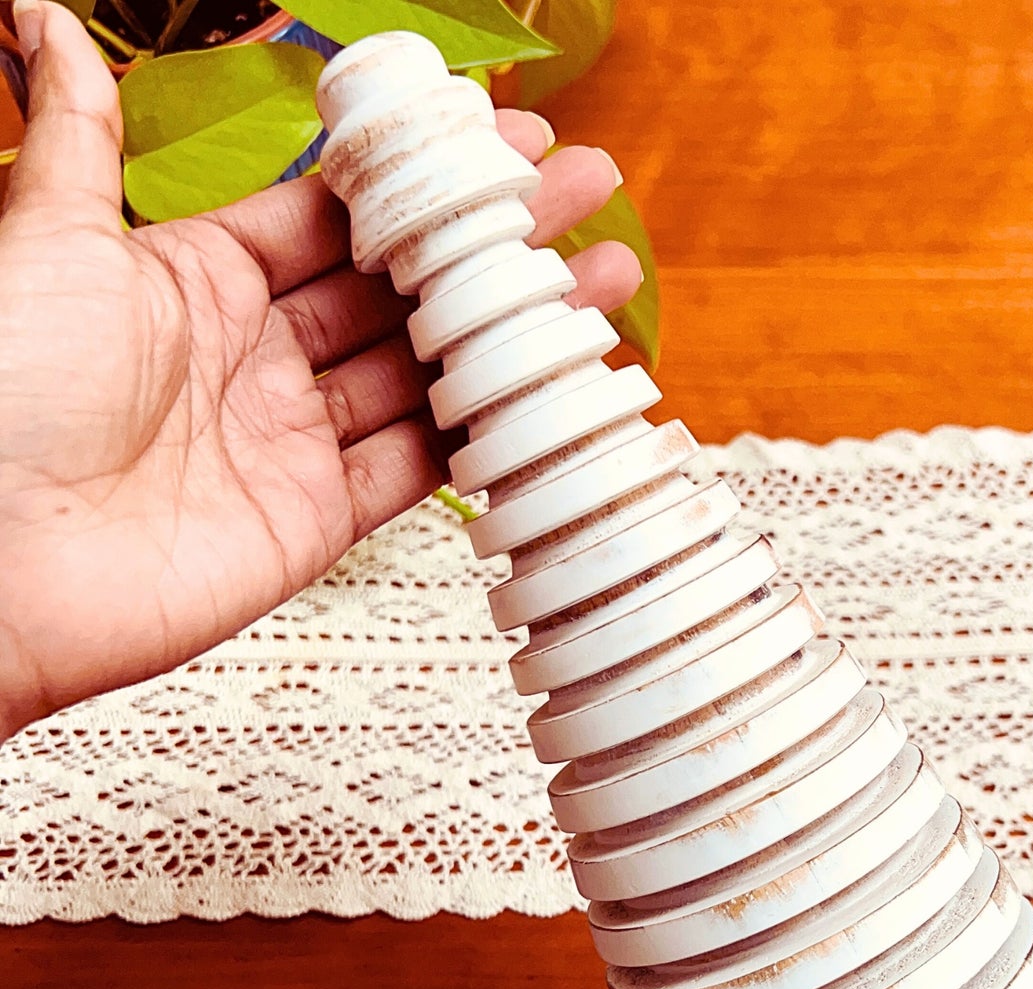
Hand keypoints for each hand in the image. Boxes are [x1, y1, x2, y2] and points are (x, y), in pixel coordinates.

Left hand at [0, 0, 641, 740]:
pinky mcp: (317, 521)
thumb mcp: (46, 242)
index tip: (505, 149)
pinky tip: (548, 393)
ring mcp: (293, 442)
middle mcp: (257, 359)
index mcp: (199, 279)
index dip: (424, 180)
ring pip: (428, 375)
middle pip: (403, 290)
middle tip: (584, 200)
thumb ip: (78, 136)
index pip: (340, 216)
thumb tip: (43, 17)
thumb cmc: (0, 398)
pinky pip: (418, 469)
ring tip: (598, 284)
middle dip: (495, 245)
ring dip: (514, 334)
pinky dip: (486, 434)